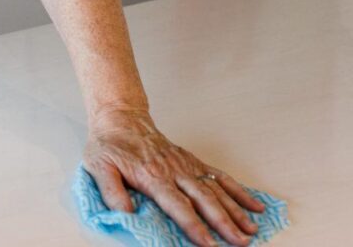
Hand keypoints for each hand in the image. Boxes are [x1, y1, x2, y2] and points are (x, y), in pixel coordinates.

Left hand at [82, 108, 266, 246]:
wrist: (120, 118)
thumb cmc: (109, 145)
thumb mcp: (99, 167)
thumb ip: (111, 191)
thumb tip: (126, 213)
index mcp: (153, 177)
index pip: (178, 206)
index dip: (194, 225)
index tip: (207, 243)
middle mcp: (175, 172)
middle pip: (205, 200)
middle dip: (224, 223)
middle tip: (240, 243)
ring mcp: (187, 166)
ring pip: (217, 190)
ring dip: (236, 210)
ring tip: (251, 230)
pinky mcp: (193, 161)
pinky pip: (220, 176)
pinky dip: (238, 191)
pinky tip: (253, 205)